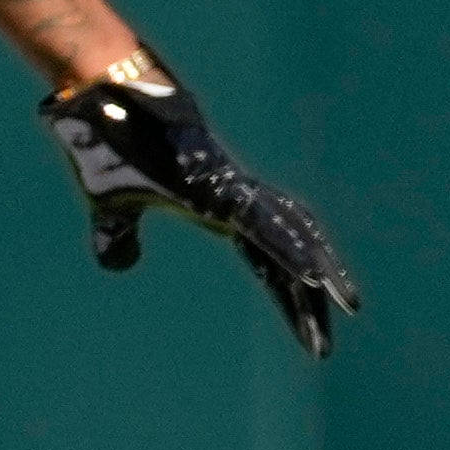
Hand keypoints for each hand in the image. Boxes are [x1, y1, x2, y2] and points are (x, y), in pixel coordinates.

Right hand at [36, 54, 363, 357]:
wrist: (104, 103)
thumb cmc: (111, 148)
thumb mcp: (112, 208)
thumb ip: (120, 237)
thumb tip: (120, 264)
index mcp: (223, 213)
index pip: (267, 264)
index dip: (288, 299)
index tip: (308, 335)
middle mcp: (238, 202)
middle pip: (289, 256)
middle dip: (311, 299)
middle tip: (328, 345)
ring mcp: (234, 191)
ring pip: (290, 237)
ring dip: (317, 273)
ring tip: (345, 306)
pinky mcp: (222, 186)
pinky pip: (264, 224)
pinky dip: (290, 249)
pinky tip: (313, 275)